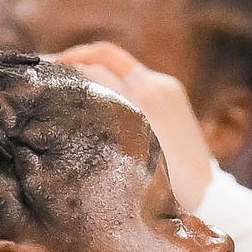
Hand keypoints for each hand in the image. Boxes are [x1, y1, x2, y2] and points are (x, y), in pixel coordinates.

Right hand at [52, 42, 218, 202]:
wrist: (206, 192)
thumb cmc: (168, 183)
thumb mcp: (128, 154)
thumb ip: (103, 121)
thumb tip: (66, 98)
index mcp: (147, 94)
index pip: (101, 59)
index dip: (70, 59)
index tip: (45, 70)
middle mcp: (156, 85)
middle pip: (106, 62)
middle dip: (75, 66)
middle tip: (46, 79)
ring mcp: (166, 88)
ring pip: (119, 70)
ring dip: (92, 73)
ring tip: (63, 88)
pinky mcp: (173, 94)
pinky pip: (134, 82)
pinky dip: (111, 85)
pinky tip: (93, 102)